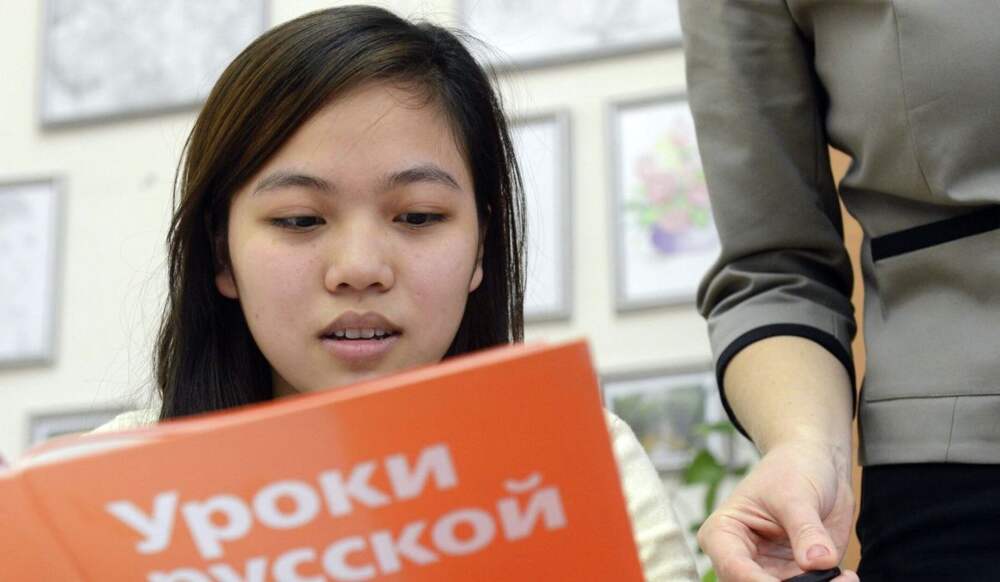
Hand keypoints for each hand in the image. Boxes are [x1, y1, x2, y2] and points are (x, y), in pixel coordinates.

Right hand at [697, 439, 858, 581]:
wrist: (817, 464)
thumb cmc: (792, 469)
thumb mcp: (796, 495)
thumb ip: (806, 530)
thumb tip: (819, 561)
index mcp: (723, 534)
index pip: (733, 568)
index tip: (794, 581)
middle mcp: (742, 559)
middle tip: (825, 580)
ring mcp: (769, 571)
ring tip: (843, 579)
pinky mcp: (795, 576)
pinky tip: (847, 577)